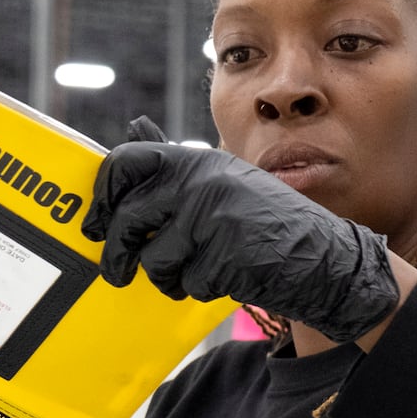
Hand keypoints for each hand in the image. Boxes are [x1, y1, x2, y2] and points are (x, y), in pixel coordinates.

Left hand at [79, 118, 399, 343]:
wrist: (322, 258)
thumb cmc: (264, 222)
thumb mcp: (222, 179)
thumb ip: (176, 165)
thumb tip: (132, 128)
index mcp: (195, 159)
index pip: (125, 162)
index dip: (102, 195)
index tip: (94, 223)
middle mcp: (200, 181)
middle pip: (128, 218)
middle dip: (116, 253)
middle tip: (117, 271)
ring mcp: (212, 217)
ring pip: (153, 258)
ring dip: (165, 276)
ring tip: (188, 274)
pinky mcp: (225, 255)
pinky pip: (185, 282)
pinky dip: (197, 289)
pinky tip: (222, 278)